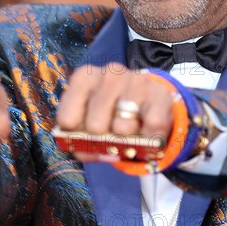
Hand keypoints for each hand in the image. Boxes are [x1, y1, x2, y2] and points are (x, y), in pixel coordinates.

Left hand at [56, 64, 173, 161]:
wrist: (147, 104)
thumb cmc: (109, 115)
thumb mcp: (87, 125)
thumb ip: (81, 143)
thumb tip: (95, 152)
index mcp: (85, 77)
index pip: (67, 118)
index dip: (75, 136)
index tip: (82, 136)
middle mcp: (110, 73)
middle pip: (95, 125)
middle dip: (102, 139)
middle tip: (109, 136)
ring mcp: (136, 80)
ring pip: (123, 128)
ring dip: (126, 139)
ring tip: (128, 133)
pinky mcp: (160, 94)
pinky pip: (151, 128)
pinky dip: (149, 140)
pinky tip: (146, 132)